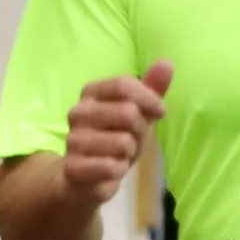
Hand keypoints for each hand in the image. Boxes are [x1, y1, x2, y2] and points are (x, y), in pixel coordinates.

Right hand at [61, 64, 171, 206]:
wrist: (87, 176)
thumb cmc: (115, 137)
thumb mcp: (138, 112)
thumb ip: (151, 89)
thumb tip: (166, 63)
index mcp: (91, 93)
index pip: (124, 84)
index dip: (149, 98)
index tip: (161, 112)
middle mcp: (77, 112)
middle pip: (127, 112)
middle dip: (140, 130)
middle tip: (132, 139)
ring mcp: (73, 139)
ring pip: (123, 142)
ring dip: (129, 152)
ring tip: (119, 154)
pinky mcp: (73, 166)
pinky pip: (111, 166)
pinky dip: (118, 170)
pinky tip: (110, 169)